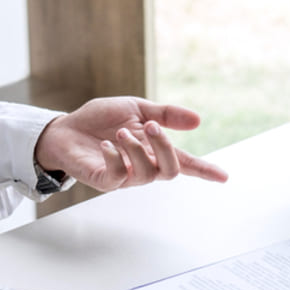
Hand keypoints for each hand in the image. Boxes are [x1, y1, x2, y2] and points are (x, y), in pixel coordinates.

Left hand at [34, 97, 227, 191]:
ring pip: (146, 173)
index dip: (204, 170)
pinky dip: (115, 158)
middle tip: (152, 126)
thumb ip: (166, 114)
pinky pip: (117, 176)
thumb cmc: (100, 120)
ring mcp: (124, 176)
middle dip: (165, 147)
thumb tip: (197, 120)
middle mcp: (143, 166)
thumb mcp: (136, 109)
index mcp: (154, 150)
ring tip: (121, 133)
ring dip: (136, 149)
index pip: (185, 163)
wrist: (66, 128)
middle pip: (170, 171)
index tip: (223, 177)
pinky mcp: (104, 180)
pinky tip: (108, 145)